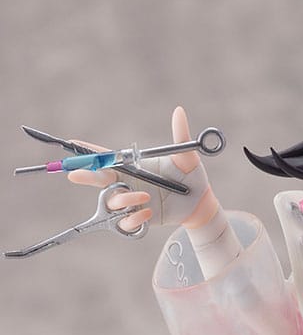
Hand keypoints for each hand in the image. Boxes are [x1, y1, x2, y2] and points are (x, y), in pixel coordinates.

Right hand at [68, 107, 217, 231]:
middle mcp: (127, 182)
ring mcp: (131, 201)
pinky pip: (124, 222)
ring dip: (125, 200)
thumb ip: (180, 135)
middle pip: (98, 179)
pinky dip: (134, 219)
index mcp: (133, 166)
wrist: (200, 201)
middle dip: (85, 176)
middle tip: (74, 175)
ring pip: (112, 202)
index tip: (70, 143)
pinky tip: (149, 213)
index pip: (106, 157)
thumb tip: (179, 111)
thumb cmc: (191, 175)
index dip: (87, 151)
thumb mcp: (186, 156)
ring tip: (147, 197)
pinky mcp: (138, 218)